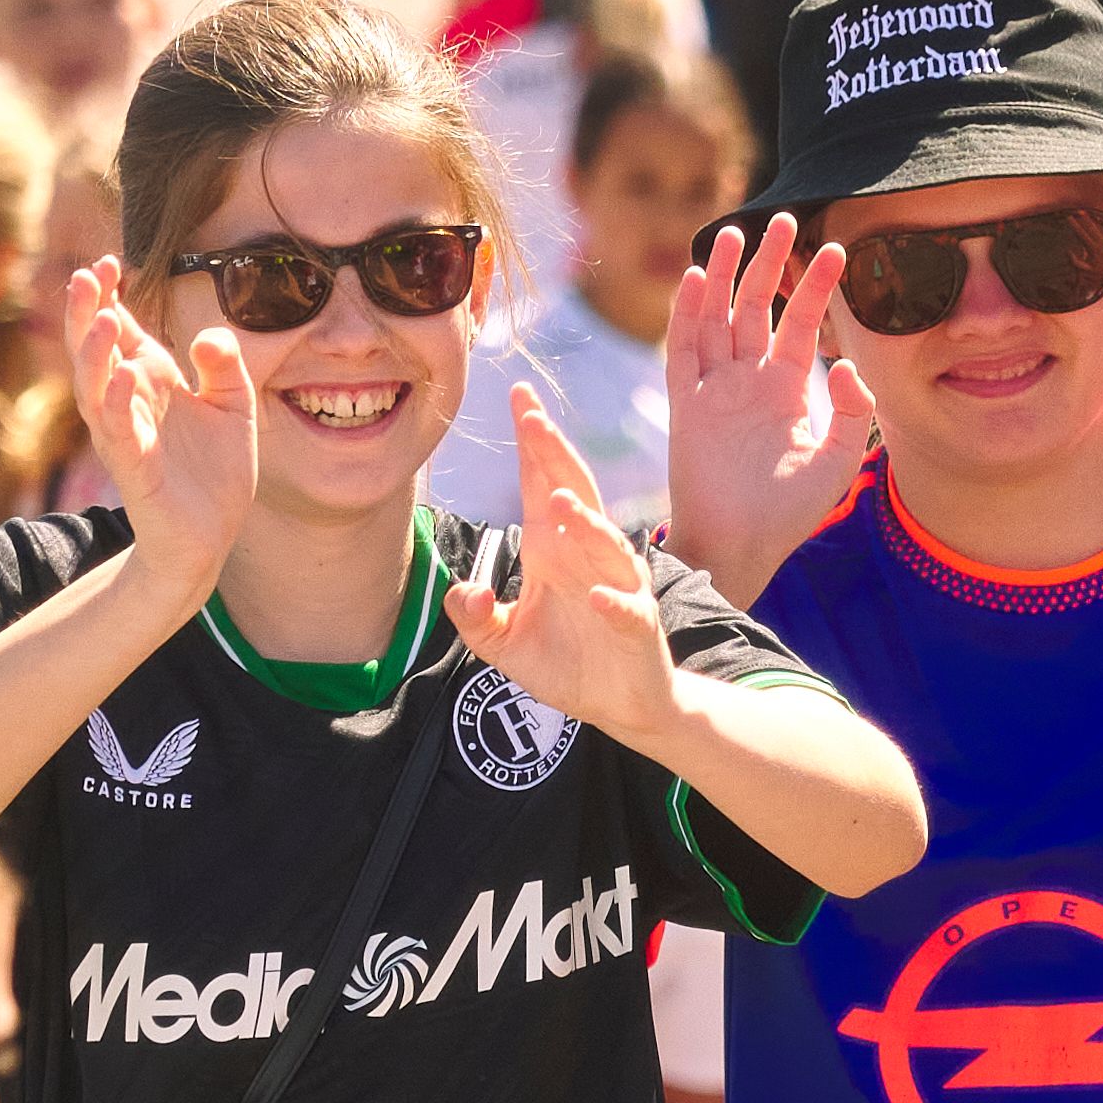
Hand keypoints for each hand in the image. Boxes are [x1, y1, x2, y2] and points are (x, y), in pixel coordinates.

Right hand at [59, 262, 258, 589]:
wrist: (211, 535)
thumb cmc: (215, 470)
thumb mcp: (235, 405)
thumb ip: (225, 365)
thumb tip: (205, 337)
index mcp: (148, 379)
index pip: (119, 328)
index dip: (108, 296)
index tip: (108, 260)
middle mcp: (128, 401)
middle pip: (94, 349)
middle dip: (85, 312)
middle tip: (85, 275)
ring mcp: (125, 433)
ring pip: (94, 387)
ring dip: (94, 352)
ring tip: (101, 318)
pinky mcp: (134, 467)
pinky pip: (118, 431)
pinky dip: (116, 403)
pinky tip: (121, 376)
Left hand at [437, 392, 681, 747]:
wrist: (622, 704)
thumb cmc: (566, 662)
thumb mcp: (503, 644)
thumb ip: (474, 618)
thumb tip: (464, 591)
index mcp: (551, 548)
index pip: (539, 483)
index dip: (531, 442)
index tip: (519, 398)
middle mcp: (586, 556)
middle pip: (573, 492)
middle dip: (554, 455)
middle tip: (533, 418)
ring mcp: (617, 587)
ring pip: (605, 545)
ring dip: (585, 524)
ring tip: (561, 502)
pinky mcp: (638, 626)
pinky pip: (626, 609)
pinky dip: (612, 602)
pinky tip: (594, 596)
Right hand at [663, 218, 881, 587]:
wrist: (741, 546)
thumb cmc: (789, 511)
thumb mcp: (837, 461)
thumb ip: (851, 412)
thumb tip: (848, 364)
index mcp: (786, 389)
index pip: (800, 324)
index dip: (815, 287)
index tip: (836, 249)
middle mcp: (748, 380)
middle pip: (756, 307)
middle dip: (768, 264)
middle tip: (783, 219)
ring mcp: (714, 389)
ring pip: (716, 318)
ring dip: (723, 276)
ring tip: (733, 232)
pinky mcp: (685, 406)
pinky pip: (684, 351)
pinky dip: (688, 315)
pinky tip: (697, 280)